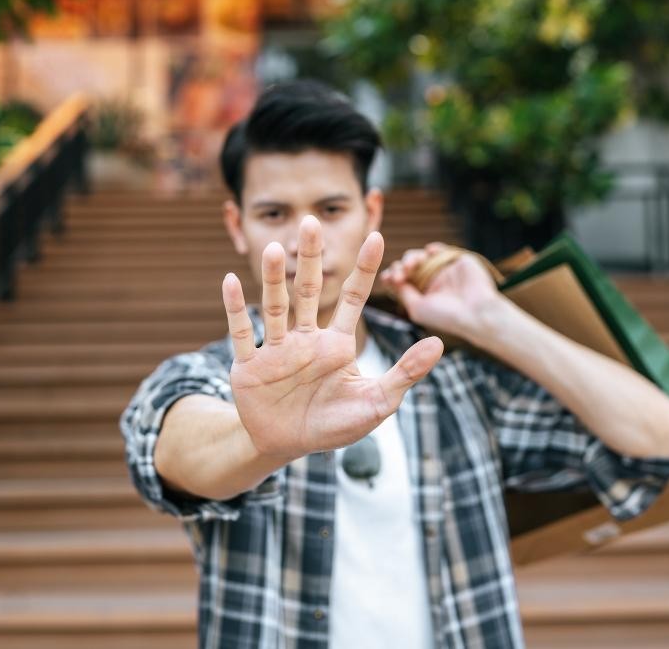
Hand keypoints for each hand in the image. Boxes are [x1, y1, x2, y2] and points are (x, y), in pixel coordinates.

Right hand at [221, 216, 443, 460]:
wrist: (288, 448)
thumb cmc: (334, 425)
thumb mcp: (377, 402)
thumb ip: (405, 372)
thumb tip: (439, 343)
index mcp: (337, 344)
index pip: (353, 297)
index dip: (365, 268)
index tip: (376, 236)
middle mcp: (306, 339)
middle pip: (307, 289)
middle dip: (310, 257)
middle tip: (311, 221)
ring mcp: (277, 349)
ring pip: (274, 305)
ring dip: (271, 279)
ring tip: (271, 249)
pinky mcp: (250, 366)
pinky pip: (242, 333)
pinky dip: (235, 309)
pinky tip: (229, 281)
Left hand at [379, 242, 508, 337]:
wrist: (476, 312)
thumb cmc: (446, 316)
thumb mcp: (416, 308)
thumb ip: (402, 292)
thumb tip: (388, 279)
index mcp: (422, 294)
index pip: (402, 280)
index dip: (392, 276)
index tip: (388, 279)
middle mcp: (432, 281)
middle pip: (408, 266)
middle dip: (401, 267)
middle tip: (400, 275)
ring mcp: (443, 270)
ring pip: (421, 257)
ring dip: (412, 258)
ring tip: (411, 266)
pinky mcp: (456, 261)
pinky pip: (440, 250)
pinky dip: (432, 249)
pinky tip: (428, 253)